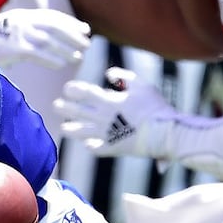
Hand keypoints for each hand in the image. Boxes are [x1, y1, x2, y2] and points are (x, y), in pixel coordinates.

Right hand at [0, 8, 90, 70]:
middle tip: (87, 43)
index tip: (84, 29)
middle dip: (73, 34)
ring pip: (50, 41)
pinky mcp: (14, 47)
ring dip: (66, 49)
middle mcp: (21, 21)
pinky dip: (52, 59)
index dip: (70, 23)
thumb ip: (23, 35)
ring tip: (78, 57)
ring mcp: (17, 33)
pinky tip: (62, 65)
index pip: (52, 16)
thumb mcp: (7, 34)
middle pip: (55, 26)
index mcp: (20, 15)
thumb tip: (41, 45)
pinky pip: (38, 53)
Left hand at [53, 67, 175, 157]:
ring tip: (64, 128)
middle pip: (76, 112)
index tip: (67, 89)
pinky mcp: (113, 148)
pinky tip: (88, 144)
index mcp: (109, 102)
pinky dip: (91, 147)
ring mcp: (106, 134)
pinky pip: (96, 149)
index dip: (72, 90)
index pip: (83, 93)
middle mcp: (103, 118)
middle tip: (56, 106)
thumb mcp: (141, 84)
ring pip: (81, 133)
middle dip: (64, 108)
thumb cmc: (155, 106)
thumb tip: (108, 73)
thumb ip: (123, 75)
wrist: (166, 133)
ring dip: (70, 129)